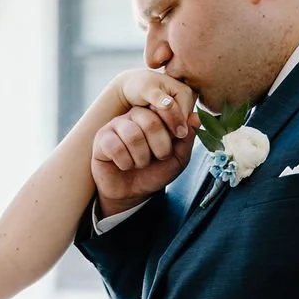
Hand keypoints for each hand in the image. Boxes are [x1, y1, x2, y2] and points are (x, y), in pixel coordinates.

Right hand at [93, 71, 198, 214]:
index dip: (174, 123)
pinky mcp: (101, 139)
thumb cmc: (155, 171)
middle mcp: (134, 115)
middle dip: (160, 147)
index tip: (179, 137)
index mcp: (154, 114)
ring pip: (132, 135)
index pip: (165, 107)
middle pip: (150, 121)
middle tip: (159, 158)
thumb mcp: (178, 157)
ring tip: (140, 163)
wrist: (132, 192)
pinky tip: (125, 165)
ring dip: (141, 158)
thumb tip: (197, 117)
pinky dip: (125, 162)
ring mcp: (116, 125)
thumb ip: (187, 137)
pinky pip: (115, 147)